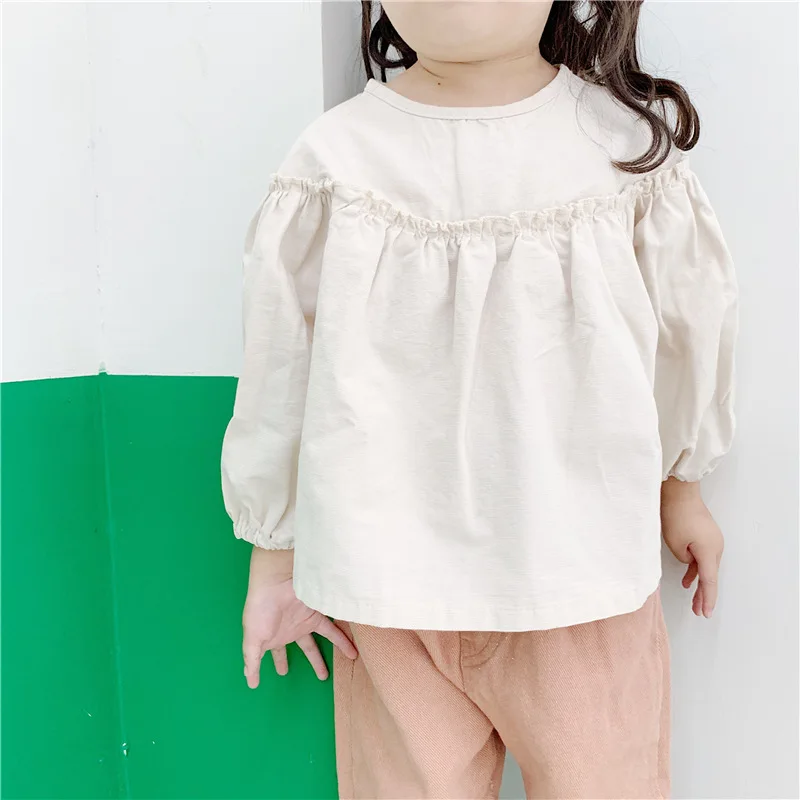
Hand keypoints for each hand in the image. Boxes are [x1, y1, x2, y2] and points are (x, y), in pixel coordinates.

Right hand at [242, 547, 356, 687]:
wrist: (274, 583)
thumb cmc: (260, 611)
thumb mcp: (253, 639)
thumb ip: (253, 661)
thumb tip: (251, 684)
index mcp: (275, 636)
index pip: (278, 653)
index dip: (279, 662)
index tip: (283, 673)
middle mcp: (293, 629)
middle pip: (307, 648)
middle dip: (314, 661)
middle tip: (322, 676)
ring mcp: (306, 620)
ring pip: (326, 638)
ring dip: (339, 647)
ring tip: (352, 657)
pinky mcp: (318, 614)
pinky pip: (334, 629)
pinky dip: (344, 638)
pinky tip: (354, 646)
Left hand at [661, 478, 723, 617]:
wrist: (681, 491)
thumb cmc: (676, 514)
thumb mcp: (675, 543)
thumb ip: (684, 559)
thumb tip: (689, 561)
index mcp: (709, 551)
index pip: (709, 581)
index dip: (707, 599)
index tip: (706, 613)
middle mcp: (716, 547)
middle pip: (710, 576)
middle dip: (704, 595)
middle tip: (699, 612)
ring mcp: (712, 540)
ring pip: (707, 567)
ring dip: (700, 583)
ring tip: (694, 601)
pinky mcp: (706, 535)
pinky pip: (703, 557)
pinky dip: (697, 569)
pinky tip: (689, 580)